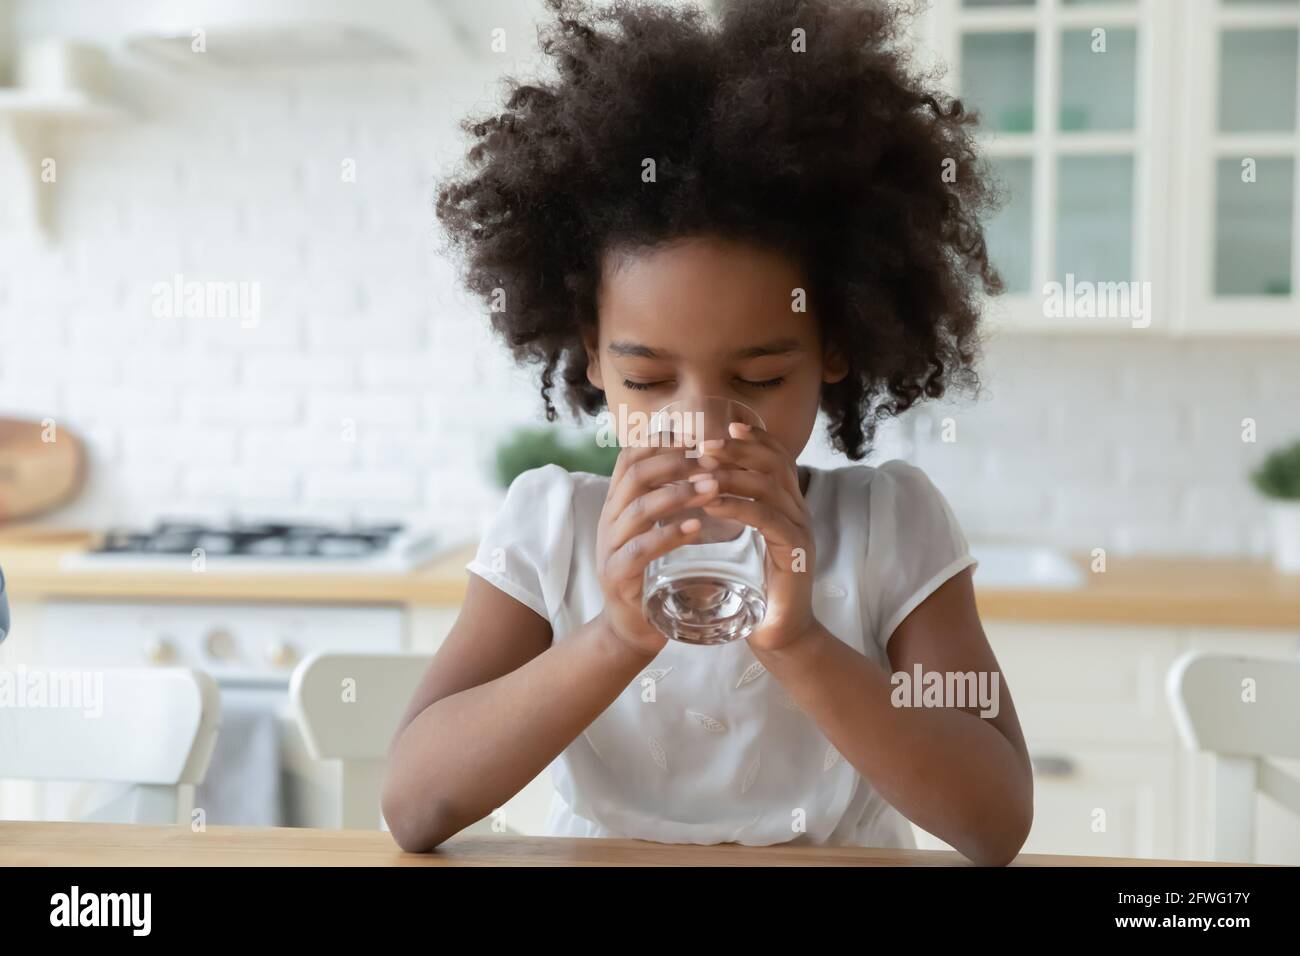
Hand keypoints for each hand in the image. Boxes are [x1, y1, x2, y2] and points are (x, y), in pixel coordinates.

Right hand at [595, 441, 722, 657]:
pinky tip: (695, 527)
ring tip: (712, 488)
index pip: (630, 457)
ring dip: (678, 494)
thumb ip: (669, 501)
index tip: (695, 434)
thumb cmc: (652, 573)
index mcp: (618, 504)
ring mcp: (610, 548)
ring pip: (639, 508)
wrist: (632, 627)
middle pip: (635, 475)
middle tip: (711, 462)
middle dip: (675, 463)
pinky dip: (668, 535)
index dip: (660, 441)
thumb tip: (704, 464)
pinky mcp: (617, 576)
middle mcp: (609, 520)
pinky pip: (640, 550)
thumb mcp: (656, 529)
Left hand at [688, 422, 817, 652]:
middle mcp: (799, 511)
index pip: (778, 459)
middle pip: (775, 464)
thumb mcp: (745, 544)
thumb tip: (702, 489)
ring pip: (768, 487)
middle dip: (739, 450)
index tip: (724, 426)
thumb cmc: (756, 590)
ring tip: (700, 469)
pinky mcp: (794, 552)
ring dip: (732, 474)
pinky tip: (711, 502)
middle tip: (705, 445)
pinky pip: (766, 518)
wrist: (782, 635)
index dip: (754, 440)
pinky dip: (737, 506)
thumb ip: (736, 516)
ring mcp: (801, 530)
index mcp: (789, 506)